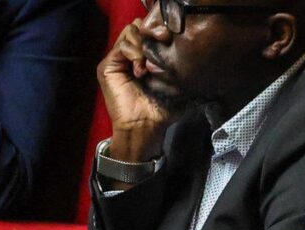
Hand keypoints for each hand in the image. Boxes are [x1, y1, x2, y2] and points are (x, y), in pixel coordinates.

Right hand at [97, 18, 175, 162]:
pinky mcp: (108, 66)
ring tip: (148, 66)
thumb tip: (197, 55)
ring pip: (130, 32)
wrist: (144, 126)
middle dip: (151, 32)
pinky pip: (122, 45)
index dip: (158, 30)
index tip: (169, 38)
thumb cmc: (161, 110)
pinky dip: (133, 52)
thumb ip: (180, 68)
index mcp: (145, 59)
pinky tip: (140, 69)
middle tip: (162, 41)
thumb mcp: (176, 84)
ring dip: (142, 45)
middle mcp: (129, 56)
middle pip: (138, 27)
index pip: (149, 32)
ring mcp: (117, 60)